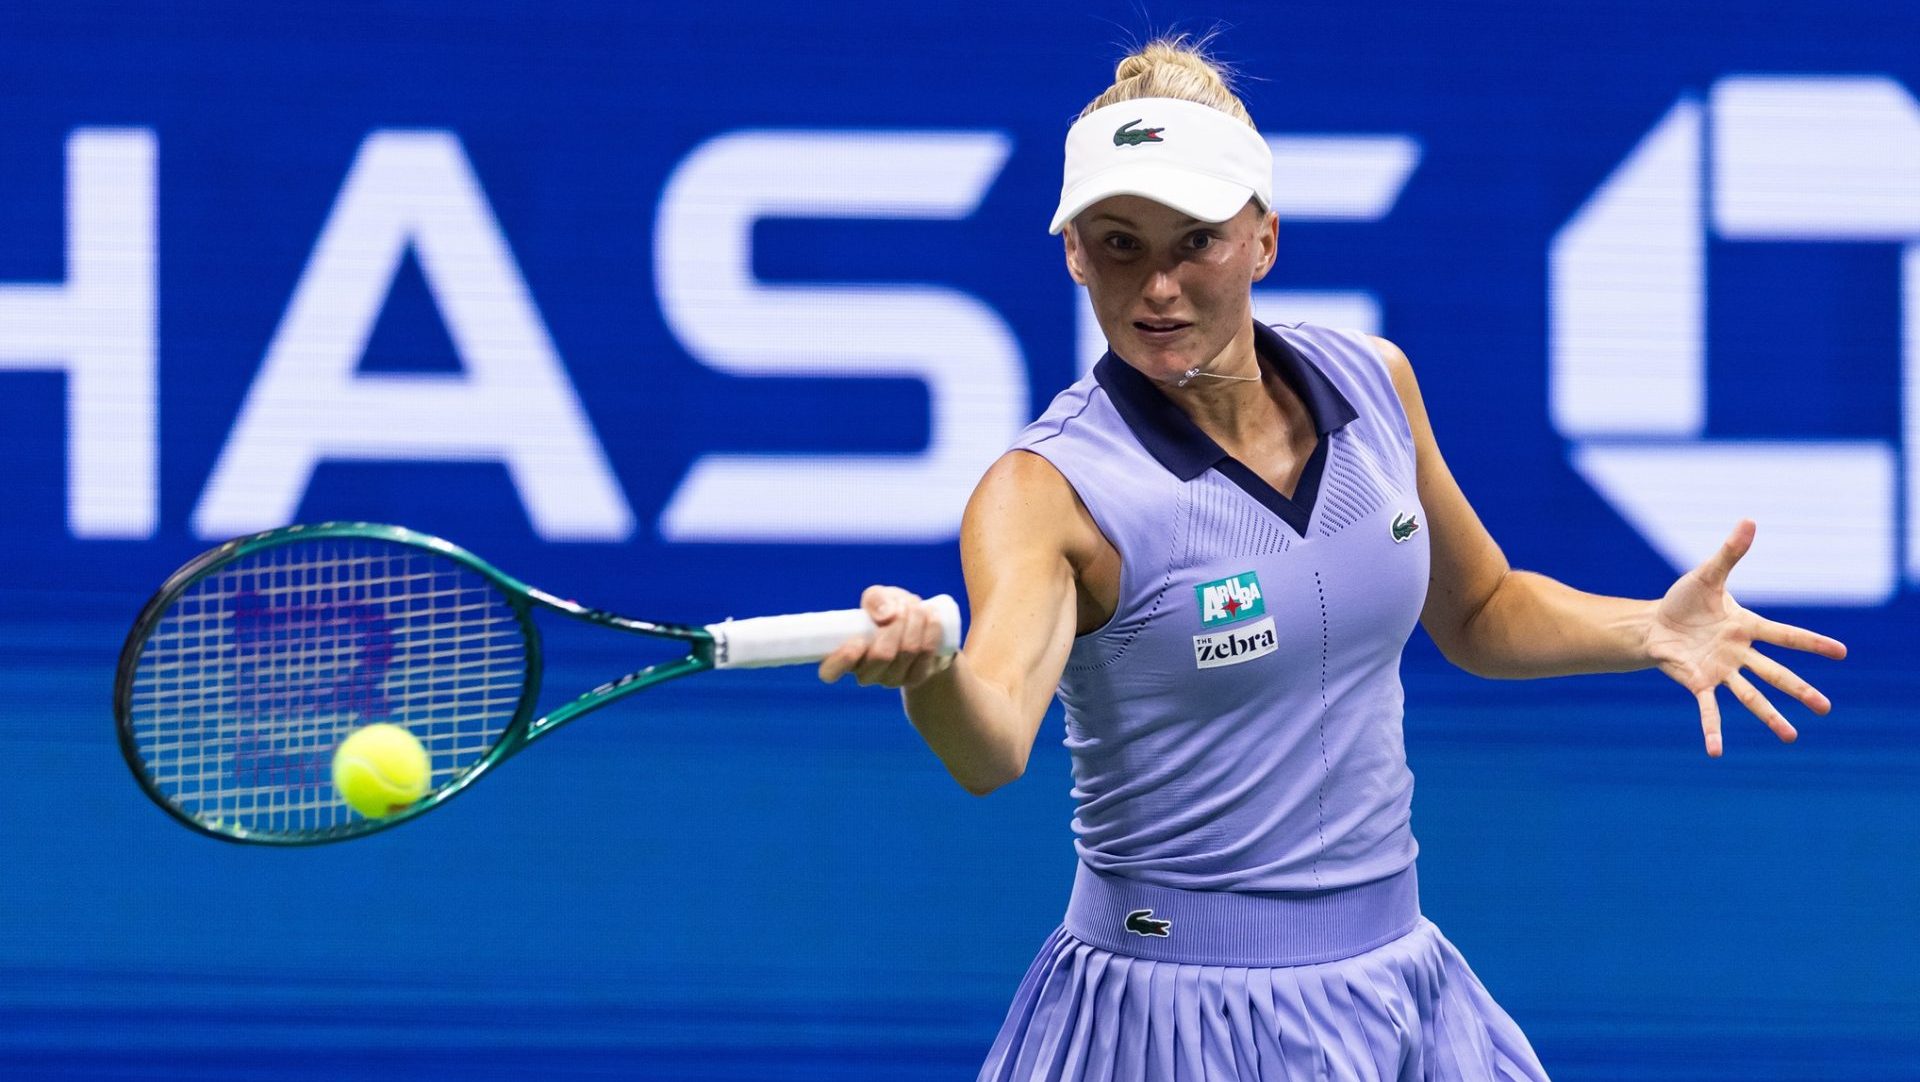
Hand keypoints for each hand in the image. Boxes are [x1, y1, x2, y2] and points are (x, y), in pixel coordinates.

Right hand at [816, 586, 954, 688]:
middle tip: (903, 606)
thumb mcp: (878, 598)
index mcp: (845, 656)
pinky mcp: (916, 677)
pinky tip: (932, 616)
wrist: (920, 627)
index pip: (830, 672)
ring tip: (917, 606)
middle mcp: (866, 673)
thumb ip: (875, 599)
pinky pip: (926, 654)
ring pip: (907, 651)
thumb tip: (886, 615)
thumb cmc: (889, 612)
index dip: (843, 659)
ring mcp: (891, 679)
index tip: (858, 639)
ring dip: (915, 622)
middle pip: (881, 655)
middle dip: (896, 624)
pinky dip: (931, 631)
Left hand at [1645, 520, 1847, 756]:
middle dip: (1800, 690)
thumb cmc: (1684, 601)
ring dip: (1770, 716)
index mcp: (1747, 627)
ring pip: (1751, 696)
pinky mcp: (1698, 683)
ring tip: (1791, 737)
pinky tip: (1716, 752)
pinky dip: (1712, 730)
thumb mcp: (1707, 575)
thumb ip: (1730, 554)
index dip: (1812, 643)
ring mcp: (1721, 671)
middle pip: (1776, 674)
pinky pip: (1708, 709)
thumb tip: (1750, 521)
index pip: (1786, 636)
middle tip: (1825, 708)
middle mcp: (1739, 653)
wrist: (1655, 623)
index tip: (1841, 653)